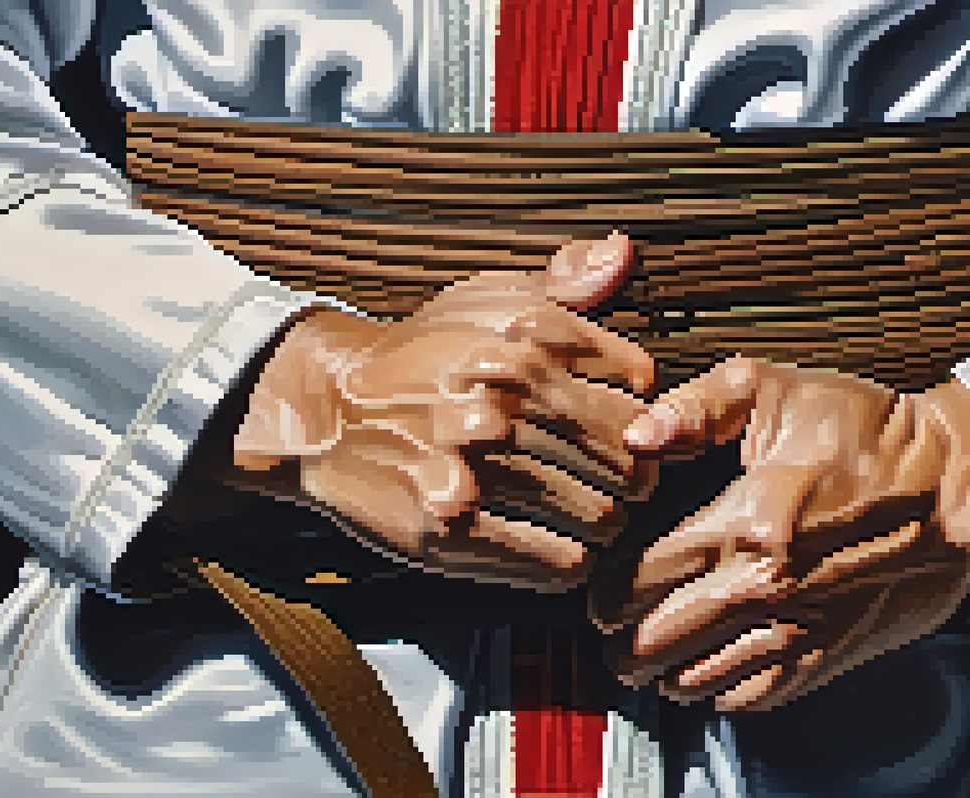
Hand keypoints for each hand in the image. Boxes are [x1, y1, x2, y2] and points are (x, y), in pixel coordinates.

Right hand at [231, 233, 657, 590]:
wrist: (325, 410)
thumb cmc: (420, 354)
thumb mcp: (484, 298)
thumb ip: (564, 281)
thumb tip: (624, 253)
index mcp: (523, 336)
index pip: (638, 383)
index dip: (643, 408)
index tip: (628, 425)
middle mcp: (503, 396)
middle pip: (627, 456)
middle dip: (636, 475)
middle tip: (623, 485)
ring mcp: (475, 463)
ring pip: (600, 514)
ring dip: (606, 522)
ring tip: (590, 515)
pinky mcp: (451, 526)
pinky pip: (556, 559)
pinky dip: (568, 559)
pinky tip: (556, 544)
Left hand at [597, 357, 969, 710]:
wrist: (957, 488)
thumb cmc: (870, 434)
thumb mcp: (777, 389)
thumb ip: (695, 408)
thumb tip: (635, 435)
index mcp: (743, 523)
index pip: (635, 582)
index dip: (604, 588)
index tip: (601, 584)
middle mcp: (764, 588)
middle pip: (651, 642)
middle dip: (619, 638)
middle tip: (611, 627)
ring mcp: (797, 630)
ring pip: (691, 679)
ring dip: (658, 670)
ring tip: (647, 652)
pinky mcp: (827, 656)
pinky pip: (748, 697)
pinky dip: (714, 690)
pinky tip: (703, 669)